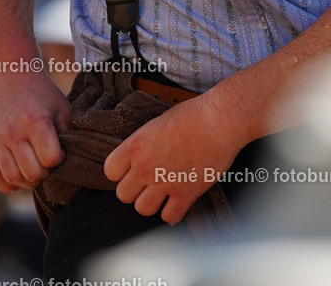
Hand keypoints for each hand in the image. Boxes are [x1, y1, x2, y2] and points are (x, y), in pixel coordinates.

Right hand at [0, 72, 69, 191]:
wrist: (10, 77)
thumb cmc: (41, 94)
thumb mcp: (61, 106)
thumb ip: (67, 133)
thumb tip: (71, 160)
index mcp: (35, 120)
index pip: (50, 158)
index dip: (59, 159)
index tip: (60, 151)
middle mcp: (13, 131)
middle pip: (32, 173)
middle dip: (45, 173)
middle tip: (47, 163)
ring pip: (13, 178)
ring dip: (27, 181)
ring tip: (34, 170)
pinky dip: (6, 184)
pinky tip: (17, 177)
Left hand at [104, 89, 244, 223]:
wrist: (220, 120)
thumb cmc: (193, 115)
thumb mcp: (158, 123)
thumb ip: (144, 144)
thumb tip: (140, 158)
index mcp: (136, 145)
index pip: (110, 171)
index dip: (121, 172)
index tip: (132, 168)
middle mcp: (145, 166)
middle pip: (123, 195)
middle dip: (136, 189)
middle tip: (149, 181)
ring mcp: (164, 182)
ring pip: (142, 210)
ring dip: (152, 203)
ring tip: (163, 192)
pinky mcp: (185, 194)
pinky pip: (169, 217)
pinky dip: (173, 212)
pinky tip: (179, 200)